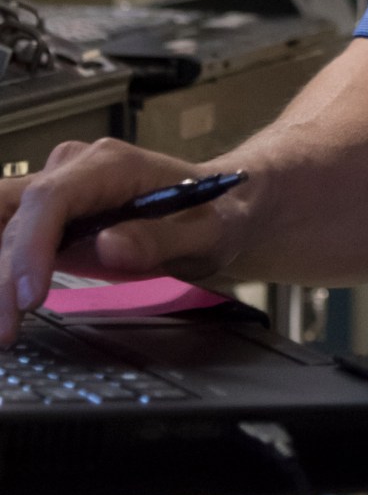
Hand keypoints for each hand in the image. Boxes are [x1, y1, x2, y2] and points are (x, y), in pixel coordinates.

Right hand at [0, 138, 248, 342]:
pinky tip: (4, 301)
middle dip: (4, 274)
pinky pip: (10, 230)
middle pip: (18, 214)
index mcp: (111, 164)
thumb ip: (159, 239)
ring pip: (4, 221)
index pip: (52, 198)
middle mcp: (75, 167)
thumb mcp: (205, 234)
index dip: (31, 247)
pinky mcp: (51, 212)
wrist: (219, 206)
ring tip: (1, 324)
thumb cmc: (213, 216)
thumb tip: (109, 246)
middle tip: (7, 331)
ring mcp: (58, 186)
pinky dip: (2, 264)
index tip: (29, 297)